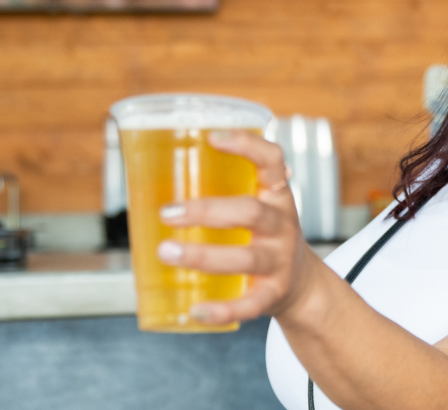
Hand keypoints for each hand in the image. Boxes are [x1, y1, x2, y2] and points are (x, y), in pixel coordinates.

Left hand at [155, 129, 316, 324]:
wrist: (301, 285)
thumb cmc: (263, 237)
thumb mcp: (256, 207)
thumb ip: (221, 191)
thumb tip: (146, 176)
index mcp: (277, 195)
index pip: (272, 160)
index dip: (247, 145)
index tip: (212, 137)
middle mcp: (282, 225)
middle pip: (250, 212)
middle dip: (207, 211)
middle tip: (167, 213)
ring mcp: (280, 261)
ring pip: (245, 258)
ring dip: (203, 256)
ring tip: (166, 252)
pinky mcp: (273, 294)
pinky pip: (249, 304)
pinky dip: (222, 309)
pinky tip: (195, 310)